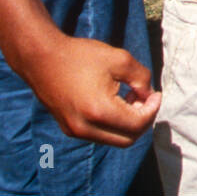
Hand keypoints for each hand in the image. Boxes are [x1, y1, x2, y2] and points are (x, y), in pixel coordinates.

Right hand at [20, 34, 160, 145]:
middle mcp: (85, 128)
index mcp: (99, 111)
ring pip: (113, 139)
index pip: (137, 124)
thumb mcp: (119, 59)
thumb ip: (141, 78)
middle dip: (142, 121)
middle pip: (128, 139)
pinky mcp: (68, 128)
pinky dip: (112, 124)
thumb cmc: (80, 56)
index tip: (155, 94)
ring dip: (127, 124)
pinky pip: (99, 134)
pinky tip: (112, 102)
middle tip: (144, 99)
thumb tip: (149, 95)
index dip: (152, 109)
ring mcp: (74, 131)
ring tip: (128, 98)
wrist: (41, 58)